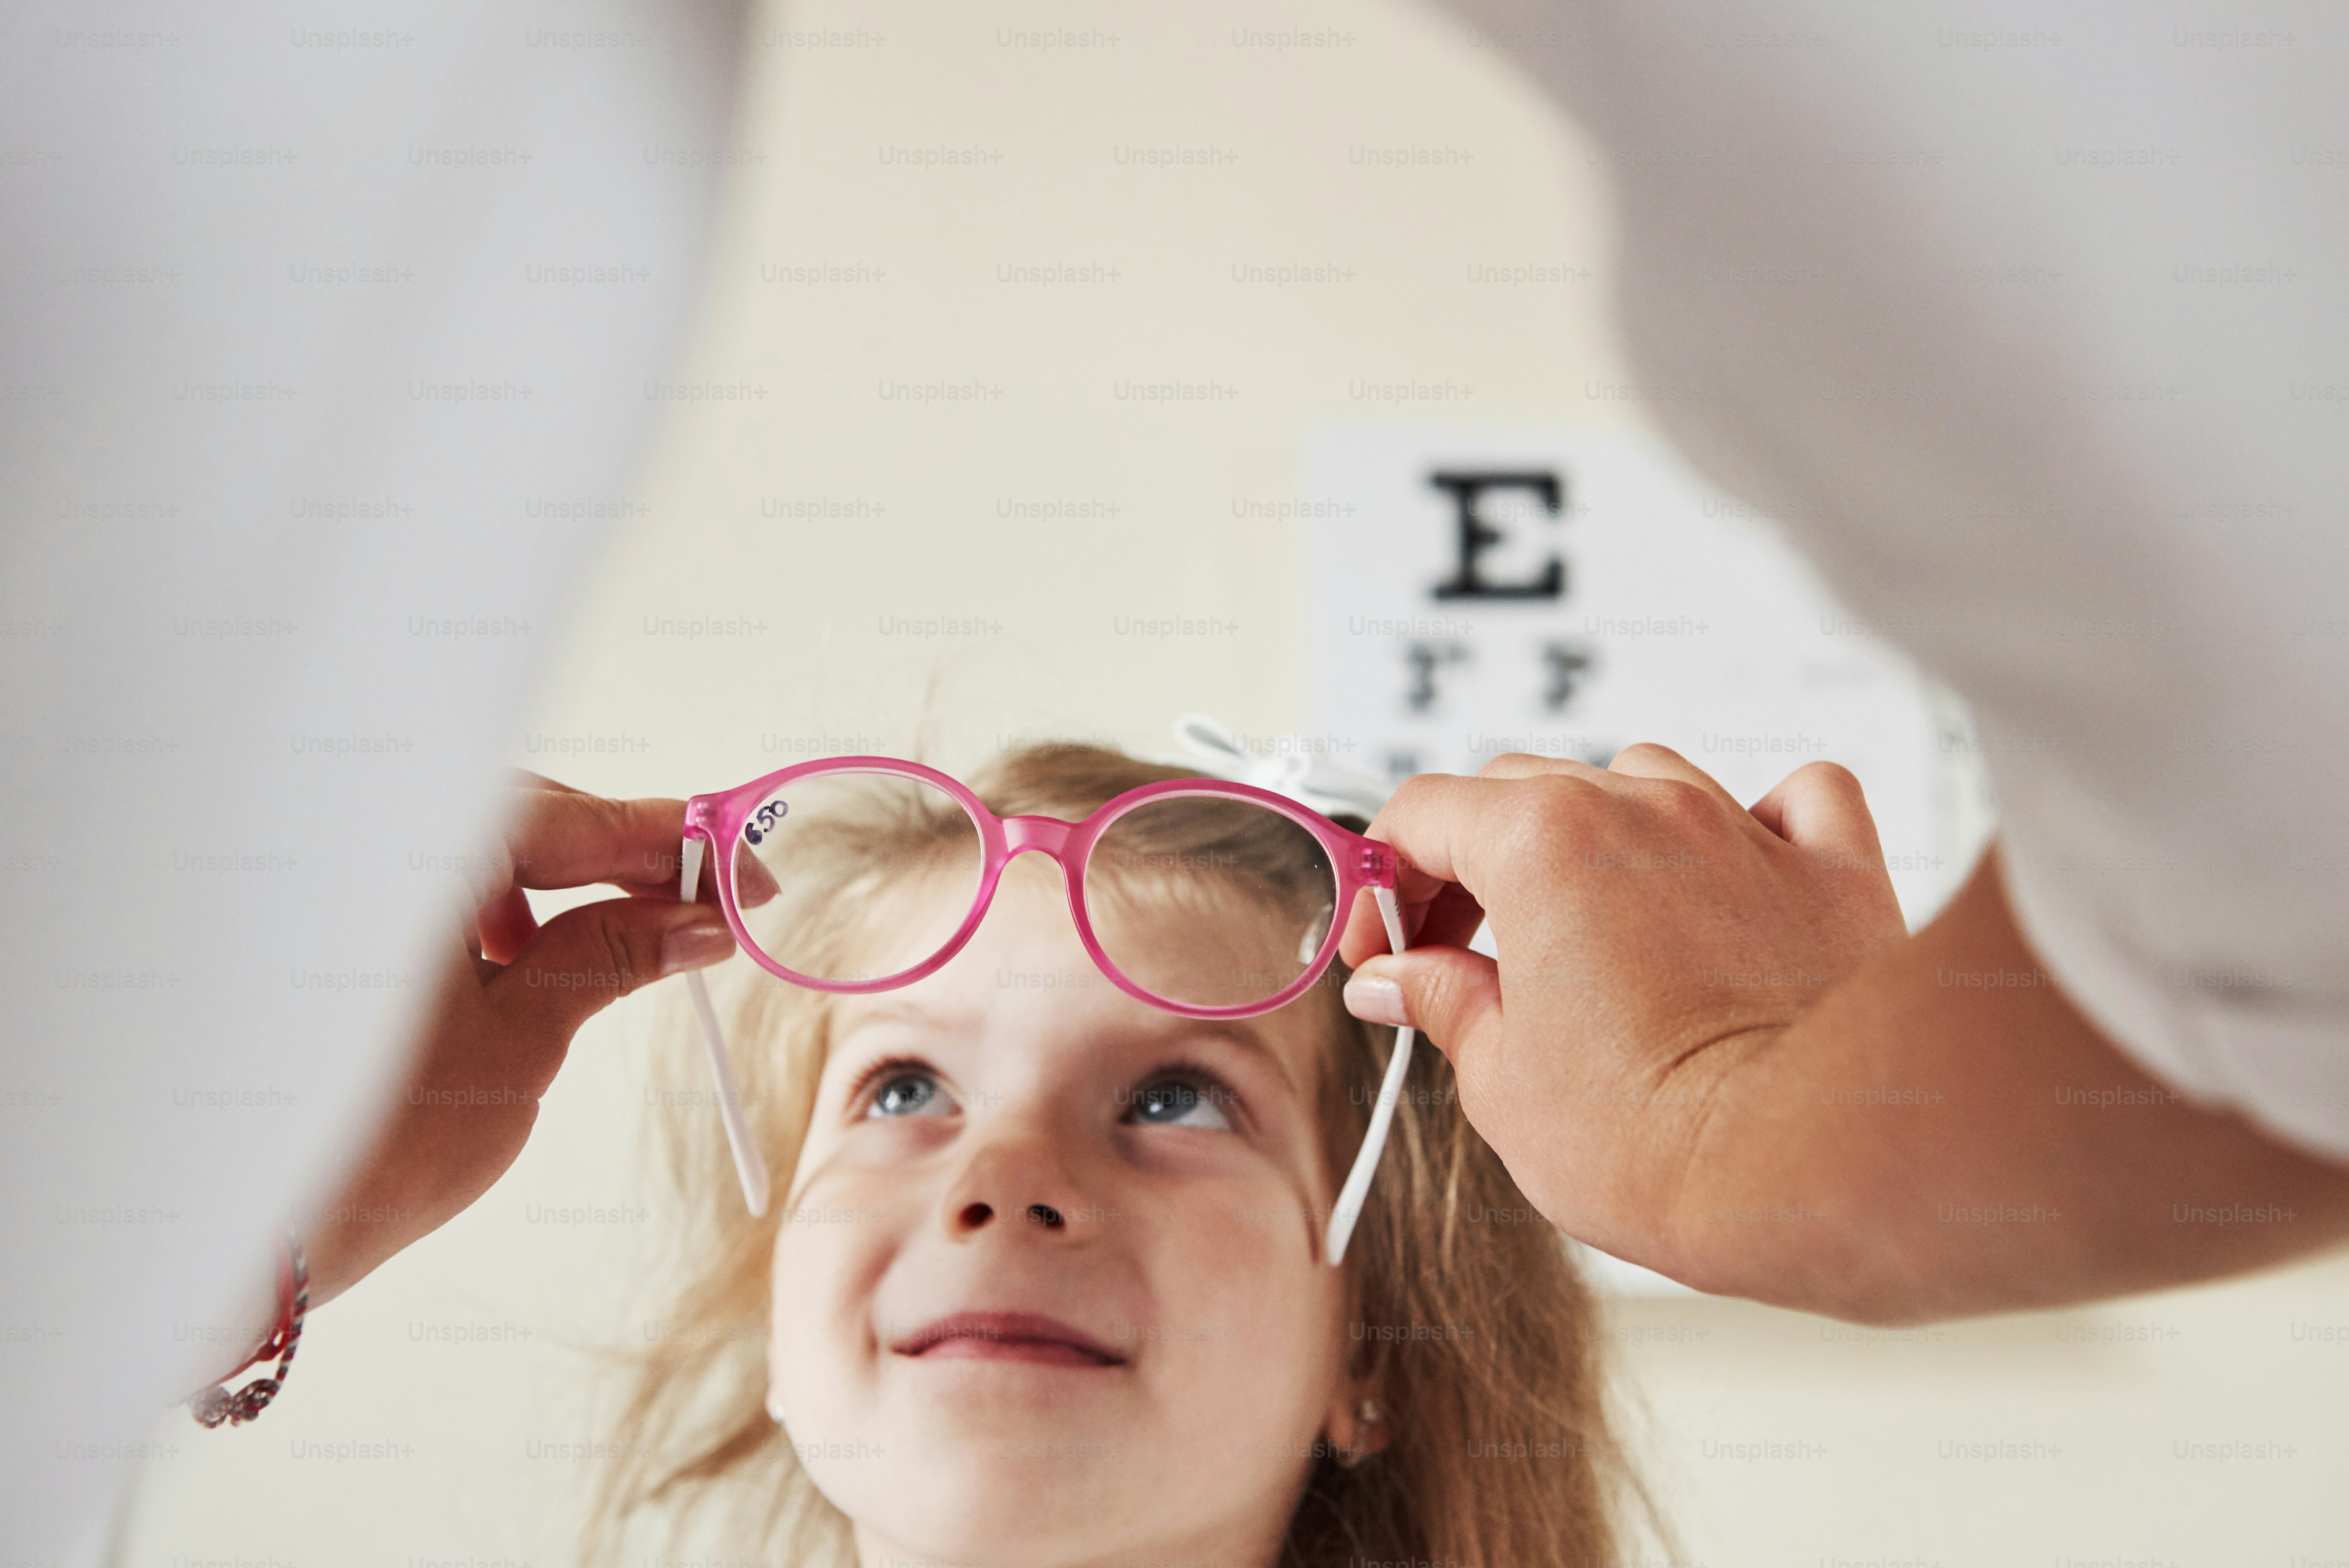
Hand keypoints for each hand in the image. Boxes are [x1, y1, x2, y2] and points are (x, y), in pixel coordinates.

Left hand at [294, 772, 763, 1315]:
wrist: (253, 1232)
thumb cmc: (378, 1140)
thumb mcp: (521, 1040)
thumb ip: (611, 955)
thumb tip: (702, 919)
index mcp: (414, 855)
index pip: (575, 817)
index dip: (676, 842)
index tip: (749, 875)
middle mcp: (368, 846)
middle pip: (524, 813)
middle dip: (618, 858)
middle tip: (700, 911)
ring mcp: (341, 883)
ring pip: (481, 844)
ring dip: (558, 883)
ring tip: (613, 943)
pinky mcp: (332, 924)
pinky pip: (430, 878)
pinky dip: (492, 904)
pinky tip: (515, 956)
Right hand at [1337, 745, 1906, 1279]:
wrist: (1815, 1167)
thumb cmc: (1660, 1141)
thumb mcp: (1503, 1083)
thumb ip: (1445, 1004)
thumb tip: (1401, 982)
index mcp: (1541, 844)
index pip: (1422, 814)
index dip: (1384, 882)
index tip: (1384, 952)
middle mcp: (1642, 811)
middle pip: (1521, 788)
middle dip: (1471, 864)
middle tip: (1456, 955)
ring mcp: (1744, 831)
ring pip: (1645, 782)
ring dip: (1600, 833)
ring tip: (1591, 922)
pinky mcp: (1834, 872)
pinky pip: (1797, 801)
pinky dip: (1760, 823)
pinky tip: (1737, 872)